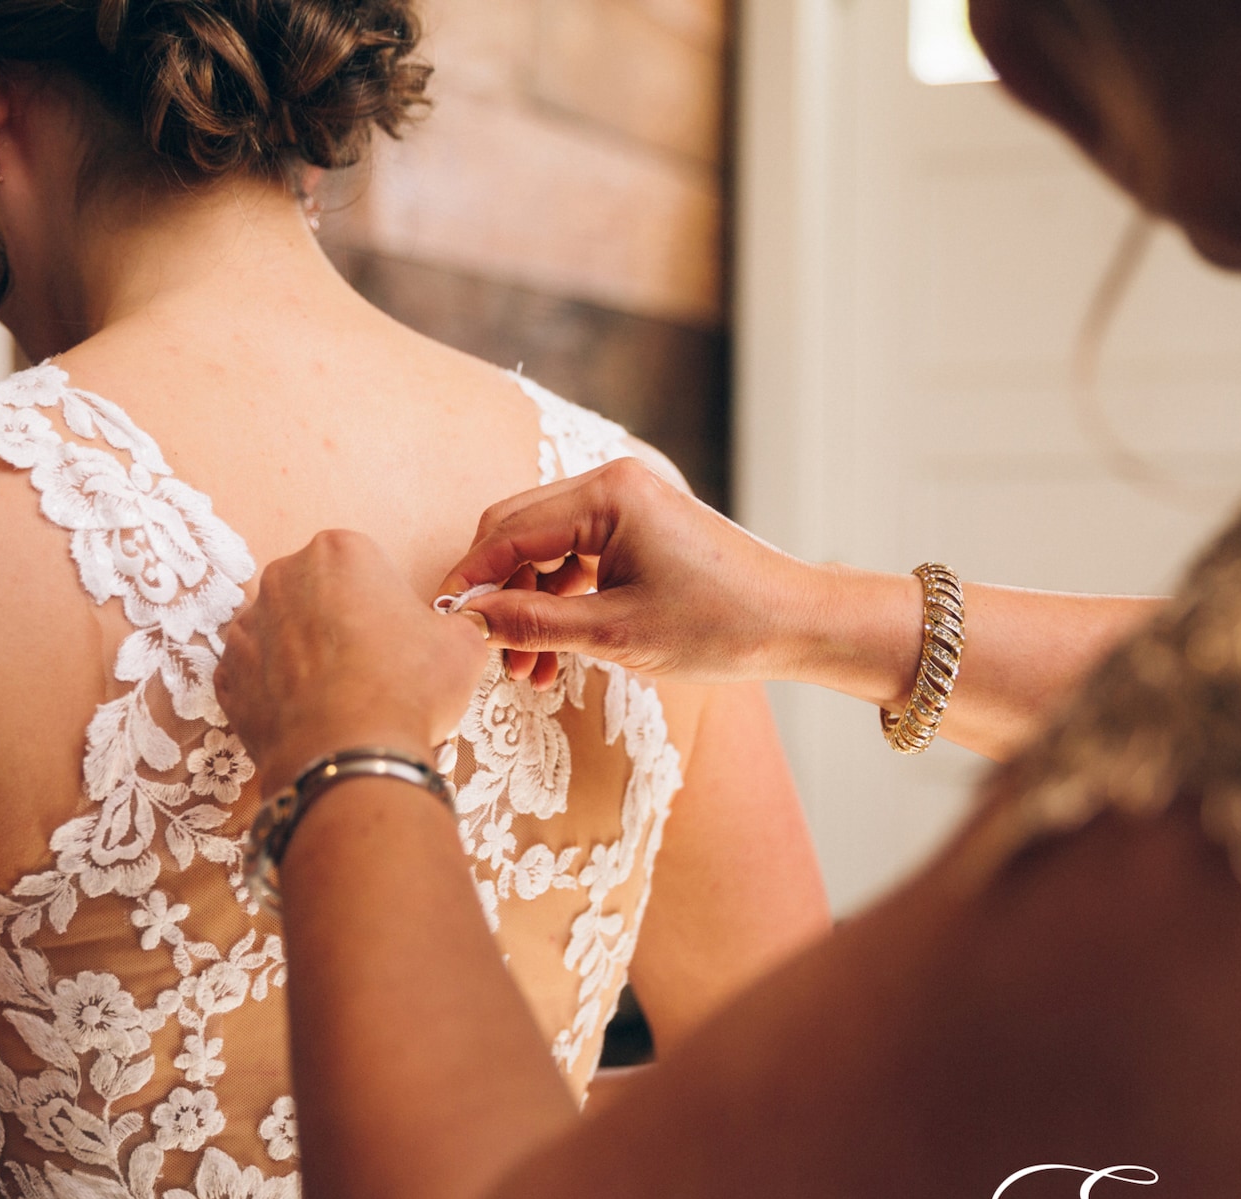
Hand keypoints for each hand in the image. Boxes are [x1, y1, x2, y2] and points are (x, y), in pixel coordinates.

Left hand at [219, 530, 491, 792]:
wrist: (350, 756)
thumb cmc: (407, 688)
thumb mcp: (462, 646)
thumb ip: (454, 625)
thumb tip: (453, 631)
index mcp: (338, 551)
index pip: (363, 565)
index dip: (383, 602)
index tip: (396, 635)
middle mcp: (283, 577)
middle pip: (316, 592)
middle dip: (336, 621)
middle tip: (369, 666)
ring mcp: (247, 627)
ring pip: (281, 632)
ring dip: (303, 655)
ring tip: (336, 696)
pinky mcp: (227, 675)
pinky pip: (255, 674)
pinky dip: (275, 690)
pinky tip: (307, 714)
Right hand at [439, 457, 814, 685]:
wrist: (796, 625)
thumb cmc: (720, 625)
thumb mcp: (616, 634)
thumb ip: (534, 624)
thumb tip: (469, 620)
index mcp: (608, 494)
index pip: (508, 530)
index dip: (469, 578)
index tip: (444, 624)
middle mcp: (613, 485)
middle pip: (518, 533)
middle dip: (497, 596)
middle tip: (485, 654)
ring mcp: (625, 506)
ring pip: (543, 552)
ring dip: (527, 608)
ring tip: (527, 672)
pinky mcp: (636, 530)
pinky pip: (574, 560)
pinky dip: (557, 604)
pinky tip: (552, 655)